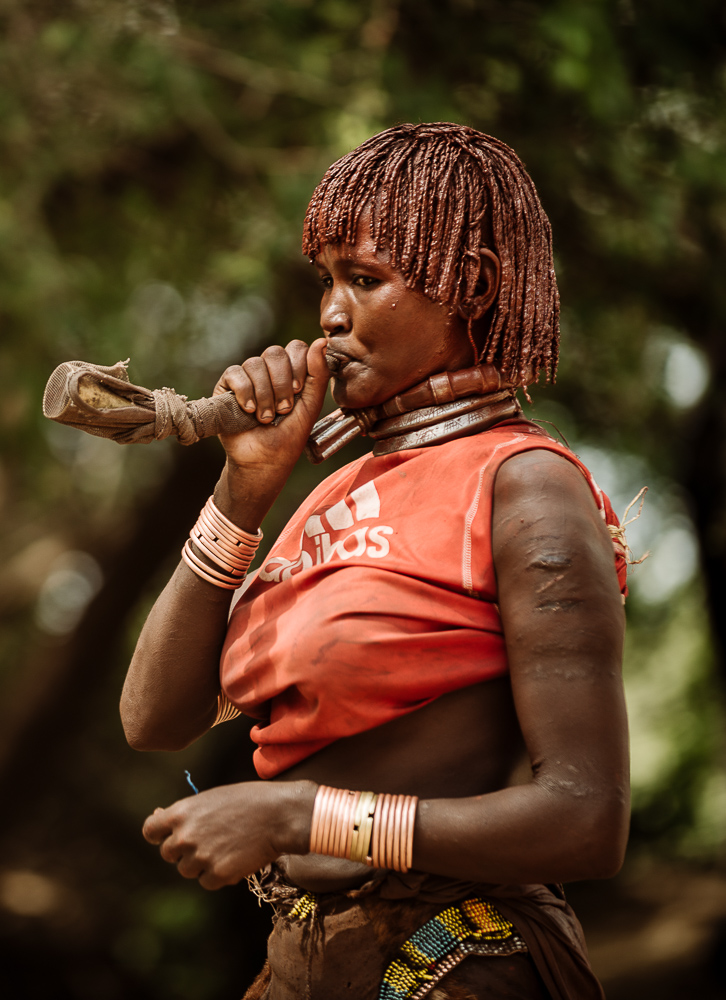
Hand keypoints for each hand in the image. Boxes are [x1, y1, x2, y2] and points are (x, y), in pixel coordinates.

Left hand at [142, 780, 315, 889]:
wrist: (279, 815)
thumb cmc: (248, 800)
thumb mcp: (212, 798)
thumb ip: (186, 812)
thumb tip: (158, 818)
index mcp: (181, 812)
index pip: (150, 831)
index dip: (159, 834)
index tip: (169, 835)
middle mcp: (185, 836)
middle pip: (169, 854)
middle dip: (184, 849)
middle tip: (210, 839)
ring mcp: (200, 857)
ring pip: (187, 870)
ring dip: (201, 863)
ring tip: (226, 846)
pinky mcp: (218, 875)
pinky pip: (207, 881)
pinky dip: (218, 874)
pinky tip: (236, 858)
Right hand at [214, 338, 328, 471]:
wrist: (264, 461)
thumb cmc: (289, 437)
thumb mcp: (311, 406)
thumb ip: (318, 374)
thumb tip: (321, 341)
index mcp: (291, 372)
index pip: (296, 348)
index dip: (299, 366)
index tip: (298, 392)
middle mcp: (269, 371)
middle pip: (275, 352)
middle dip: (282, 383)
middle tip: (283, 409)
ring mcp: (248, 377)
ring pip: (255, 363)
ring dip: (265, 394)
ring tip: (266, 418)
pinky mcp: (227, 386)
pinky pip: (235, 373)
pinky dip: (245, 392)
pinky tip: (249, 410)